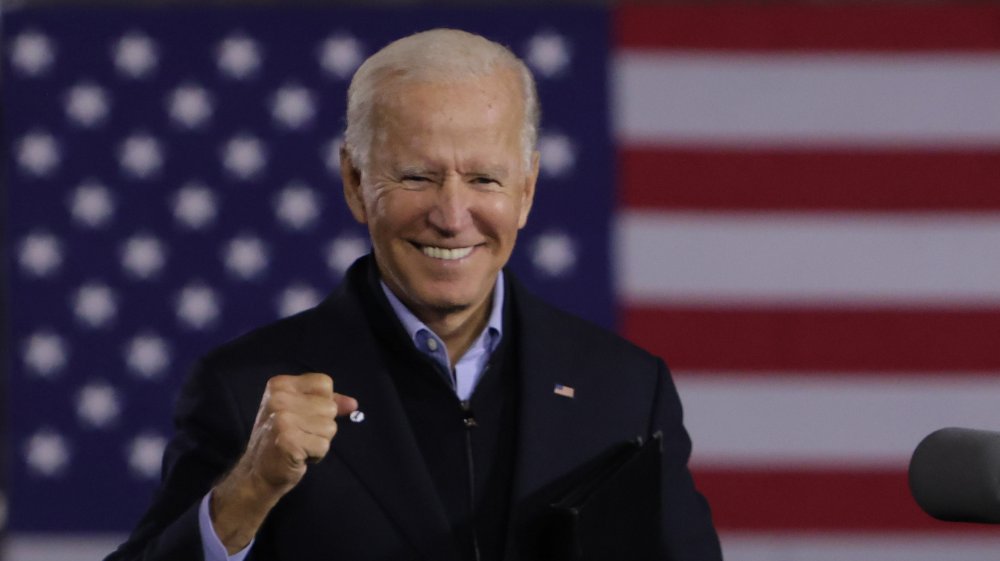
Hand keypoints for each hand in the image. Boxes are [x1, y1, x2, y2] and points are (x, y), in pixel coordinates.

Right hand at [211, 373, 358, 552]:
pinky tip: (298, 456)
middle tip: (299, 434)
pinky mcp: (288, 440)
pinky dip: (316, 455)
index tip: (304, 416)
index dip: (322, 403)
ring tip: (299, 445)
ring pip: (330, 427)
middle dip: (321, 425)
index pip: (324, 383)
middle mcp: (278, 398)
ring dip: (319, 441)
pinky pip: (324, 445)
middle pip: (329, 407)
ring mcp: (282, 419)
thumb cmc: (282, 439)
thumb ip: (328, 403)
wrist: (257, 473)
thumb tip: (353, 404)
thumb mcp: (301, 413)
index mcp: (280, 384)